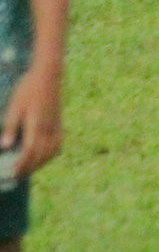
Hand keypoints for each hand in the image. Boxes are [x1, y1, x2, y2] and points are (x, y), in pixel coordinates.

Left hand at [0, 62, 60, 179]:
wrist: (49, 76)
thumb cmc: (28, 90)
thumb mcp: (14, 106)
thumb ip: (10, 127)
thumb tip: (4, 147)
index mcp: (36, 124)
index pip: (30, 151)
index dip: (22, 164)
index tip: (13, 173)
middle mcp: (49, 128)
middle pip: (41, 155)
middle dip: (30, 167)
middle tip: (17, 176)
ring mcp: (56, 126)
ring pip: (52, 151)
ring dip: (41, 163)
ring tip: (29, 169)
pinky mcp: (60, 124)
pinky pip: (57, 144)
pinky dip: (50, 154)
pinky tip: (43, 157)